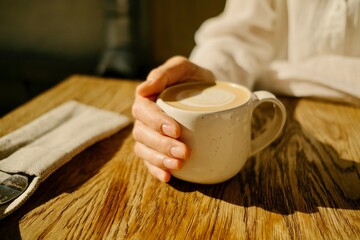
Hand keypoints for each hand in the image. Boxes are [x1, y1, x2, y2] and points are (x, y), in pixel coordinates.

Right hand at [132, 56, 214, 181]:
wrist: (208, 92)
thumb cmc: (194, 78)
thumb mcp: (183, 68)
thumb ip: (166, 73)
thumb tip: (142, 89)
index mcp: (147, 99)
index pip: (143, 111)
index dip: (155, 122)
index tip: (175, 130)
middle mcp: (145, 118)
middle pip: (142, 133)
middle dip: (161, 145)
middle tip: (184, 151)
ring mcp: (150, 135)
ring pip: (143, 150)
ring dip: (159, 159)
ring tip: (178, 165)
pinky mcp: (158, 148)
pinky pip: (150, 162)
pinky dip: (156, 170)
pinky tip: (167, 177)